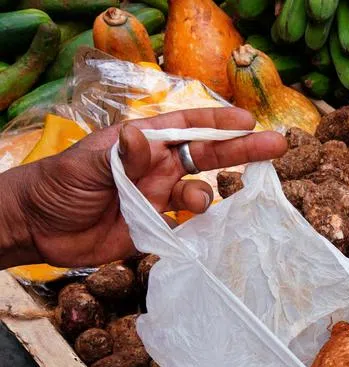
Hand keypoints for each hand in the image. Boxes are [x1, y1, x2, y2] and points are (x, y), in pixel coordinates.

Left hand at [3, 108, 285, 268]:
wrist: (39, 229)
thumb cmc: (57, 185)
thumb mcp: (86, 166)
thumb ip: (121, 156)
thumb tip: (143, 137)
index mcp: (143, 143)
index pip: (188, 127)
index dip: (218, 124)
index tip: (248, 122)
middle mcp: (158, 167)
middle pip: (208, 155)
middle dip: (242, 150)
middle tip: (277, 146)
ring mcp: (159, 196)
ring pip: (201, 191)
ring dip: (207, 196)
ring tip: (197, 204)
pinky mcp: (157, 227)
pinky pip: (190, 226)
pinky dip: (201, 228)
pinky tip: (203, 231)